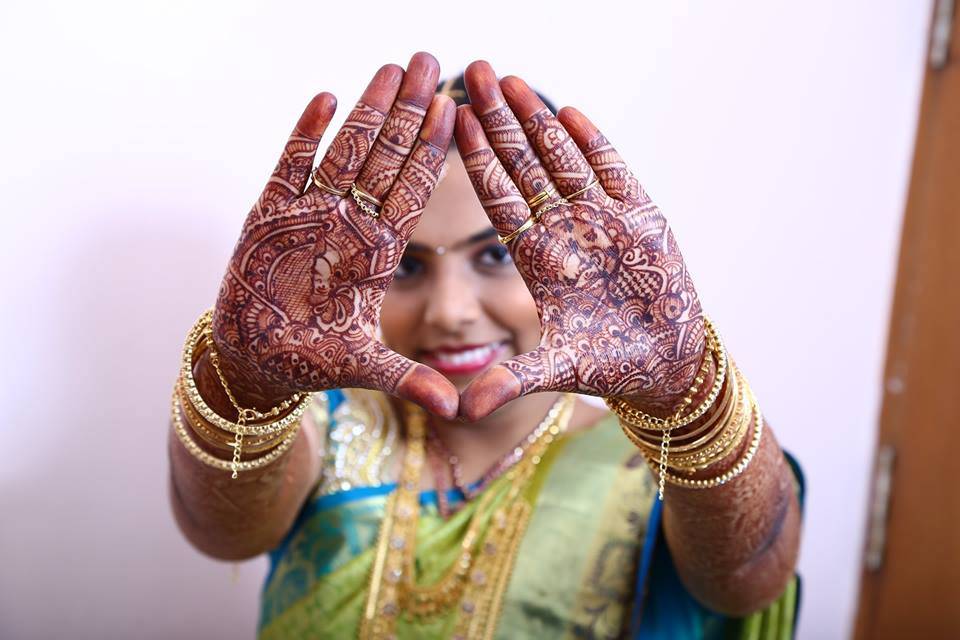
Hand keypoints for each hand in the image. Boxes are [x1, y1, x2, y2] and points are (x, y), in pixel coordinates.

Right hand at [212, 52, 458, 418]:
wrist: (256, 360)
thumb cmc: (311, 360)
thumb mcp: (363, 368)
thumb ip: (407, 380)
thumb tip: (453, 408)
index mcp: (375, 253)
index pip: (411, 193)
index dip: (430, 153)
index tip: (453, 112)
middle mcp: (348, 225)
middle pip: (383, 158)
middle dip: (406, 111)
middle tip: (432, 62)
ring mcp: (309, 215)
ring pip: (342, 152)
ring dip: (365, 110)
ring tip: (390, 67)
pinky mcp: (267, 217)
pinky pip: (288, 168)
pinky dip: (303, 135)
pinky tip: (325, 97)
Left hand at [454, 61, 705, 420]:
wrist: (665, 365)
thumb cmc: (608, 365)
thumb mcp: (555, 371)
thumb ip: (511, 381)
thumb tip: (463, 411)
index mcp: (537, 258)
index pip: (499, 197)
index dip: (478, 158)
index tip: (453, 120)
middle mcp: (564, 231)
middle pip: (524, 165)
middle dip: (499, 120)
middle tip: (471, 72)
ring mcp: (602, 220)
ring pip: (563, 158)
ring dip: (538, 119)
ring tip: (510, 79)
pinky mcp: (642, 219)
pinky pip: (614, 173)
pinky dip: (594, 143)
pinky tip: (568, 112)